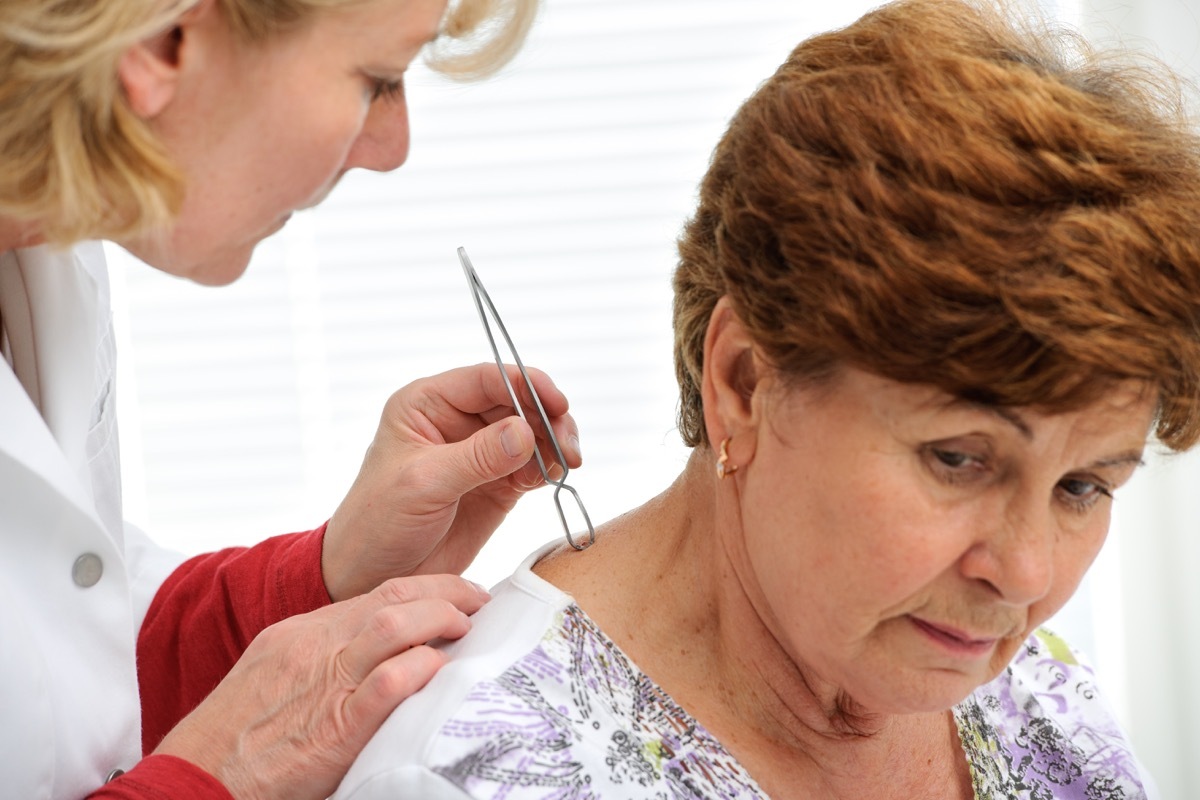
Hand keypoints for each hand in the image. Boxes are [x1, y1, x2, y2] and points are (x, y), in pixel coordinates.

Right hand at [154, 575, 488, 799]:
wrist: (194, 779)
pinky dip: (420, 669)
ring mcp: (323, 682)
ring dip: (441, 619)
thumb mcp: (274, 677)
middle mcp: (314, 647)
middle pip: (392, 597)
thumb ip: (322, 659)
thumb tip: (376, 653)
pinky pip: (386, 683)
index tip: (453, 594)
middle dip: (445, 591)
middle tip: (478, 602)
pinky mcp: (334, 726)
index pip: (375, 593)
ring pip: (392, 625)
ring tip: (469, 628)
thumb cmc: (235, 740)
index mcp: (300, 634)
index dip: (424, 588)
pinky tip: (441, 669)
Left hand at [322, 363, 581, 600]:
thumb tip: (525, 431)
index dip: (525, 385)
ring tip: (567, 463)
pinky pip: (533, 465)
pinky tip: (553, 477)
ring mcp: (479, 453)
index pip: (485, 380)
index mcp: (426, 405)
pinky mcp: (496, 483)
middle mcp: (455, 421)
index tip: (556, 403)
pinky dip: (549, 468)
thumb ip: (476, 457)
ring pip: (531, 432)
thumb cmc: (377, 523)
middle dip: (547, 417)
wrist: (371, 575)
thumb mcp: (424, 484)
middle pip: (516, 402)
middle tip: (568, 444)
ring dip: (554, 443)